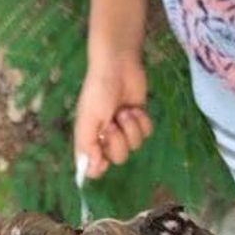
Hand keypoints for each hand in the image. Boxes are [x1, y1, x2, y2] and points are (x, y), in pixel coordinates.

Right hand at [74, 54, 152, 178]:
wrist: (119, 65)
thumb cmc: (98, 91)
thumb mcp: (87, 119)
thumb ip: (87, 145)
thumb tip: (92, 169)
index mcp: (89, 139)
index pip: (92, 168)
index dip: (98, 168)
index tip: (103, 160)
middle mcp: (106, 139)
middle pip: (118, 159)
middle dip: (118, 141)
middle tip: (112, 123)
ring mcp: (125, 130)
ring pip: (135, 146)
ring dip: (131, 127)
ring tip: (124, 110)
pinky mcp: (140, 121)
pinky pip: (147, 134)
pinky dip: (142, 121)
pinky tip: (135, 108)